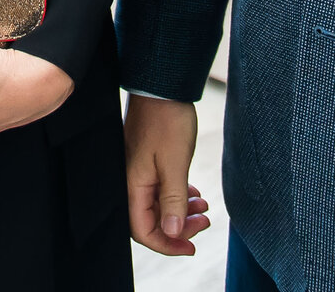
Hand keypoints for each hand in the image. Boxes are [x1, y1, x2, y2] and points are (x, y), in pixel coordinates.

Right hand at [124, 94, 211, 255]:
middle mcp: (131, 181)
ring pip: (158, 205)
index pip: (143, 230)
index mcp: (132, 185)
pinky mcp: (147, 162)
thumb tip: (172, 232)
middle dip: (178, 228)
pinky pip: (160, 189)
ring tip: (203, 209)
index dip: (168, 244)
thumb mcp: (175, 165)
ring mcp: (138, 171)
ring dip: (180, 211)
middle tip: (203, 223)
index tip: (192, 247)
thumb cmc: (166, 121)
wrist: (162, 87)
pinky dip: (177, 196)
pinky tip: (193, 194)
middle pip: (151, 220)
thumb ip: (173, 201)